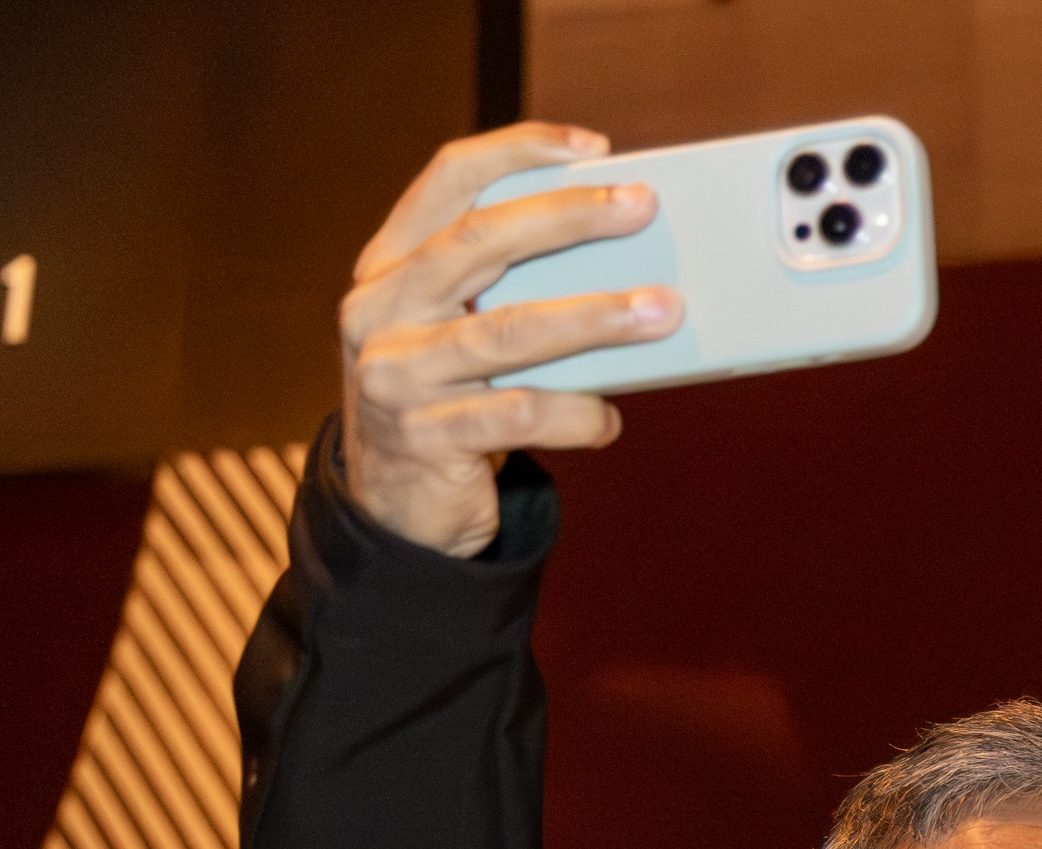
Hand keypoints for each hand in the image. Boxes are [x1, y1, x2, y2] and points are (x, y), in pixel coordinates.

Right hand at [337, 124, 677, 555]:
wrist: (395, 508)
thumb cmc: (447, 403)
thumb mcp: (458, 333)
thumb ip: (510, 293)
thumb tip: (623, 264)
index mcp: (390, 265)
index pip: (448, 180)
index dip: (519, 153)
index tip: (593, 148)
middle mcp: (380, 309)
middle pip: (480, 242)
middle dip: (570, 218)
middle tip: (640, 208)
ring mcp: (394, 374)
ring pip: (507, 331)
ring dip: (594, 319)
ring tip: (661, 311)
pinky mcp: (424, 436)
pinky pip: (517, 415)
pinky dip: (575, 415)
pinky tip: (609, 420)